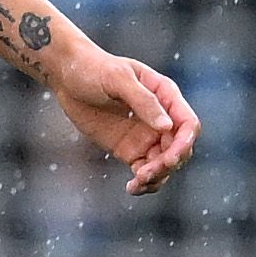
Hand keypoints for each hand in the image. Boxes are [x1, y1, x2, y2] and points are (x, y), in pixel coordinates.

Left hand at [51, 49, 200, 196]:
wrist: (67, 76)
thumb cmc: (94, 68)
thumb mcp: (118, 79)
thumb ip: (143, 101)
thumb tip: (167, 127)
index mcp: (165, 95)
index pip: (187, 124)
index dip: (184, 143)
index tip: (169, 158)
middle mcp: (161, 118)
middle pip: (178, 148)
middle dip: (168, 164)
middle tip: (146, 172)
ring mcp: (146, 135)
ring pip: (164, 164)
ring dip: (157, 177)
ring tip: (137, 182)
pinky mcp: (130, 150)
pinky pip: (145, 171)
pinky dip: (144, 183)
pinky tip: (132, 188)